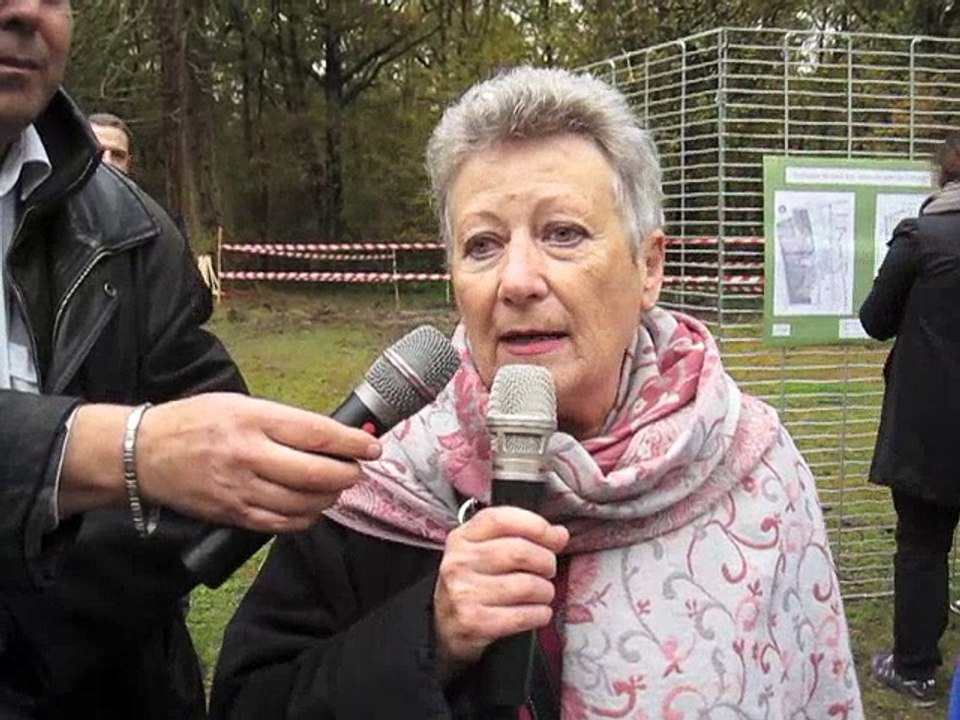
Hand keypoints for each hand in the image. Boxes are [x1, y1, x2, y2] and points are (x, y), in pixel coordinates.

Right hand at [133, 393, 380, 531]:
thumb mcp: (241, 404)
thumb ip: (285, 421)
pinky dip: (306, 518)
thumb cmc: (196, 422)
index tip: (372, 446)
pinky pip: (283, 524)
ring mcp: (241, 490)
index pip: (316, 433)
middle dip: (347, 474)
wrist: (144, 453)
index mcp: (253, 420)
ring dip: (330, 497)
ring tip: (335, 486)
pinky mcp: (234, 515)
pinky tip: (311, 507)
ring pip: (304, 503)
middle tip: (356, 469)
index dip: (352, 443)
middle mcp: (249, 456)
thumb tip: (330, 434)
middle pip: (316, 474)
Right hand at [433, 506, 568, 669]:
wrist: (445, 627)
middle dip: (546, 561)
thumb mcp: (483, 551)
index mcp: (462, 537)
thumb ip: (518, 536)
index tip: (556, 537)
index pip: (501, 519)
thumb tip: (560, 534)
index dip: (536, 525)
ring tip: (543, 593)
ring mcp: (464, 593)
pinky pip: (522, 615)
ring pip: (526, 585)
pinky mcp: (474, 622)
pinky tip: (538, 612)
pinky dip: (540, 614)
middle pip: (519, 552)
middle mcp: (459, 562)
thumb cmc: (473, 583)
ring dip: (545, 591)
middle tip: (548, 570)